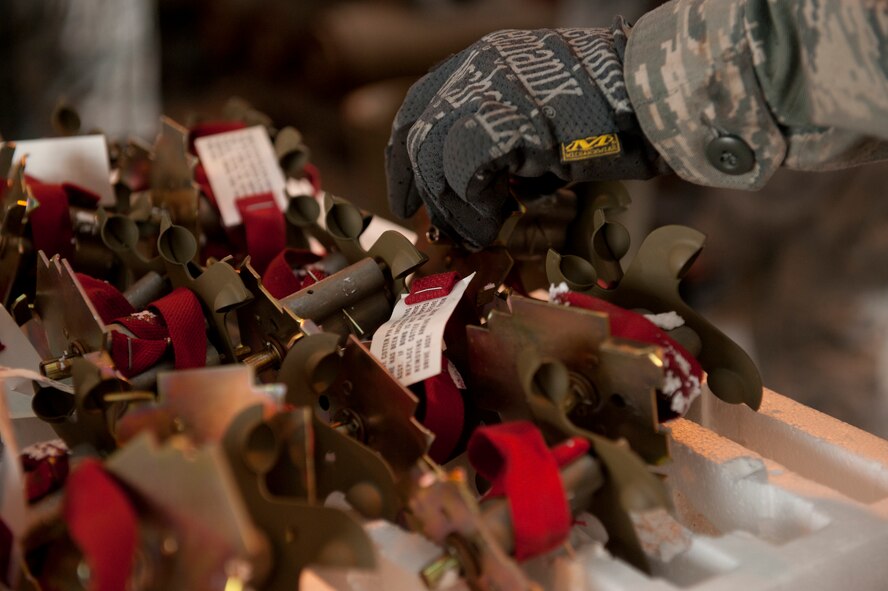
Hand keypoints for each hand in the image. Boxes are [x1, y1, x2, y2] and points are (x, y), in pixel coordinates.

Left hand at [386, 21, 665, 248]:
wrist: (659, 93)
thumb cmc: (617, 111)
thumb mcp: (545, 114)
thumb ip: (505, 141)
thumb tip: (479, 191)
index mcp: (484, 61)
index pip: (419, 108)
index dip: (404, 160)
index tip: (406, 199)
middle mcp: (479, 68)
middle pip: (421, 136)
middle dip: (428, 193)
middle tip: (447, 228)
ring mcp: (492, 89)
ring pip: (436, 157)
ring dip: (454, 208)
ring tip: (482, 231)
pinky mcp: (510, 119)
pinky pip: (466, 170)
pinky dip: (476, 205)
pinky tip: (498, 219)